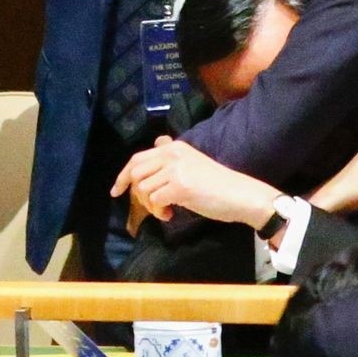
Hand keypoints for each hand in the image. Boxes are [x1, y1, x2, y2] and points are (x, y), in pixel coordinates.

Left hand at [110, 136, 281, 227]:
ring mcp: (176, 169)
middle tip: (150, 206)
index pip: (137, 158)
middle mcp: (172, 154)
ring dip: (150, 205)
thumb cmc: (217, 183)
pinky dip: (158, 211)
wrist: (241, 195)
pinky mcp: (180, 186)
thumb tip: (157, 141)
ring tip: (165, 211)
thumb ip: (172, 155)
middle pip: (136, 173)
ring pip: (144, 188)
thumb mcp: (192, 161)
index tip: (116, 191)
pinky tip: (170, 215)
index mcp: (173, 147)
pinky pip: (155, 200)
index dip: (123, 176)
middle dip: (136, 193)